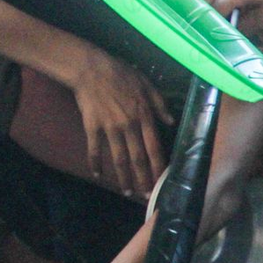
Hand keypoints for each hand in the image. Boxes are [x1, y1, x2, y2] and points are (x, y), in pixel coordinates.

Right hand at [70, 47, 170, 196]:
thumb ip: (160, 105)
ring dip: (123, 178)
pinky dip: (95, 163)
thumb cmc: (121, 73)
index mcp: (145, 117)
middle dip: (144, 180)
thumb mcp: (147, 85)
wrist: (90, 67)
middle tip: (147, 195)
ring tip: (127, 191)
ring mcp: (110, 128)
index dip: (159, 167)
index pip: (155, 149)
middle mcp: (129, 127)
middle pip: (139, 159)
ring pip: (119, 159)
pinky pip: (94, 149)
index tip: (162, 181)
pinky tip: (97, 175)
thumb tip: (172, 122)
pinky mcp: (92, 126)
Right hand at [203, 0, 262, 36]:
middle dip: (207, 22)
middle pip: (205, 7)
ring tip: (215, 29)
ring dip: (208, 16)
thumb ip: (240, 29)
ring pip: (203, 4)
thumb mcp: (260, 22)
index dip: (212, 26)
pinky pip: (206, 0)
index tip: (211, 40)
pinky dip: (210, 11)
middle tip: (211, 37)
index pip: (216, 11)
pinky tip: (218, 20)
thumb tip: (222, 36)